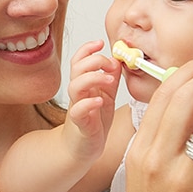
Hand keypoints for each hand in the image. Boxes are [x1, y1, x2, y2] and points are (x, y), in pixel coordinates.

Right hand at [62, 39, 120, 162]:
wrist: (82, 148)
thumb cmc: (94, 121)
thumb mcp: (107, 96)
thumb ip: (110, 78)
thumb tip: (117, 60)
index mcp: (85, 84)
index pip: (80, 60)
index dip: (88, 49)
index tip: (101, 43)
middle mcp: (79, 93)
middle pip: (77, 68)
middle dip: (94, 60)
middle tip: (110, 64)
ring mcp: (78, 107)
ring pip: (75, 86)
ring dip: (92, 78)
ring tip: (108, 79)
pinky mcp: (80, 123)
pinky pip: (78, 110)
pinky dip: (88, 103)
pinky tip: (100, 101)